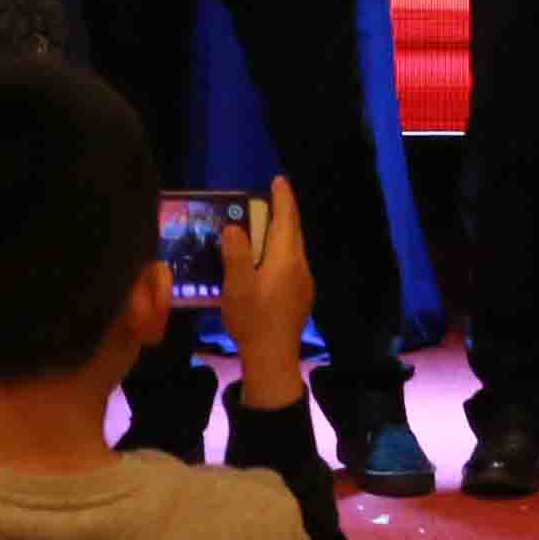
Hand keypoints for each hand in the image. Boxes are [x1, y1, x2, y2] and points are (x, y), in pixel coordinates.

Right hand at [220, 173, 315, 390]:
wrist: (273, 359)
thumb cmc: (252, 320)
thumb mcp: (236, 286)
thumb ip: (235, 253)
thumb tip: (234, 227)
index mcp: (286, 260)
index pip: (287, 220)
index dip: (283, 198)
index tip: (278, 179)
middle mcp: (300, 267)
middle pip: (293, 233)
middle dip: (282, 213)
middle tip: (268, 198)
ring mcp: (303, 284)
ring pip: (294, 249)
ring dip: (281, 234)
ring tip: (264, 226)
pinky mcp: (300, 298)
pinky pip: (292, 264)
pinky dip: (280, 251)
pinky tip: (267, 260)